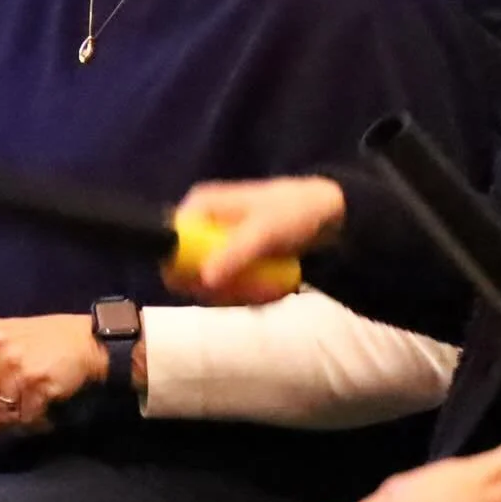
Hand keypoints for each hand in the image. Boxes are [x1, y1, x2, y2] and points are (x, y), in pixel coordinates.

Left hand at [0, 315, 110, 435]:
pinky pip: (25, 417)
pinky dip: (33, 421)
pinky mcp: (34, 381)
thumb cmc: (42, 342)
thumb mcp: (3, 340)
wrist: (86, 340)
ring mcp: (13, 364)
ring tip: (26, 409)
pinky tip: (42, 408)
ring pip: (0, 414)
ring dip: (13, 422)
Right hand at [169, 177, 345, 301]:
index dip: (183, 270)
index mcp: (200, 207)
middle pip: (187, 271)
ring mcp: (217, 245)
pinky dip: (249, 294)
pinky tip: (272, 290)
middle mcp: (202, 226)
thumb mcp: (266, 232)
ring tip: (271, 289)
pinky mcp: (233, 262)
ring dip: (239, 295)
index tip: (211, 288)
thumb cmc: (296, 212)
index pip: (169, 244)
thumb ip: (235, 254)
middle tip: (250, 293)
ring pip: (209, 285)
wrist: (331, 216)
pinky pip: (228, 288)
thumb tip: (203, 280)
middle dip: (219, 289)